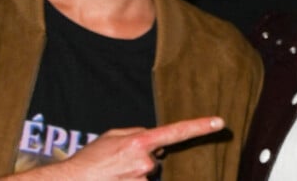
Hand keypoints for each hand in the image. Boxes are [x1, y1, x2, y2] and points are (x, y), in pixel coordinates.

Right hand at [0, 116, 223, 180]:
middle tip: (119, 159)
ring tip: (115, 170)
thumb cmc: (92, 158)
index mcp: (140, 141)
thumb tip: (153, 141)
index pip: (175, 132)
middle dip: (143, 156)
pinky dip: (131, 179)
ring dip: (135, 171)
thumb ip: (136, 133)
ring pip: (149, 172)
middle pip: (156, 156)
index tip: (219, 122)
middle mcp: (146, 162)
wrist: (77, 180)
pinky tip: (117, 178)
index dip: (199, 126)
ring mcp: (144, 180)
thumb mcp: (112, 135)